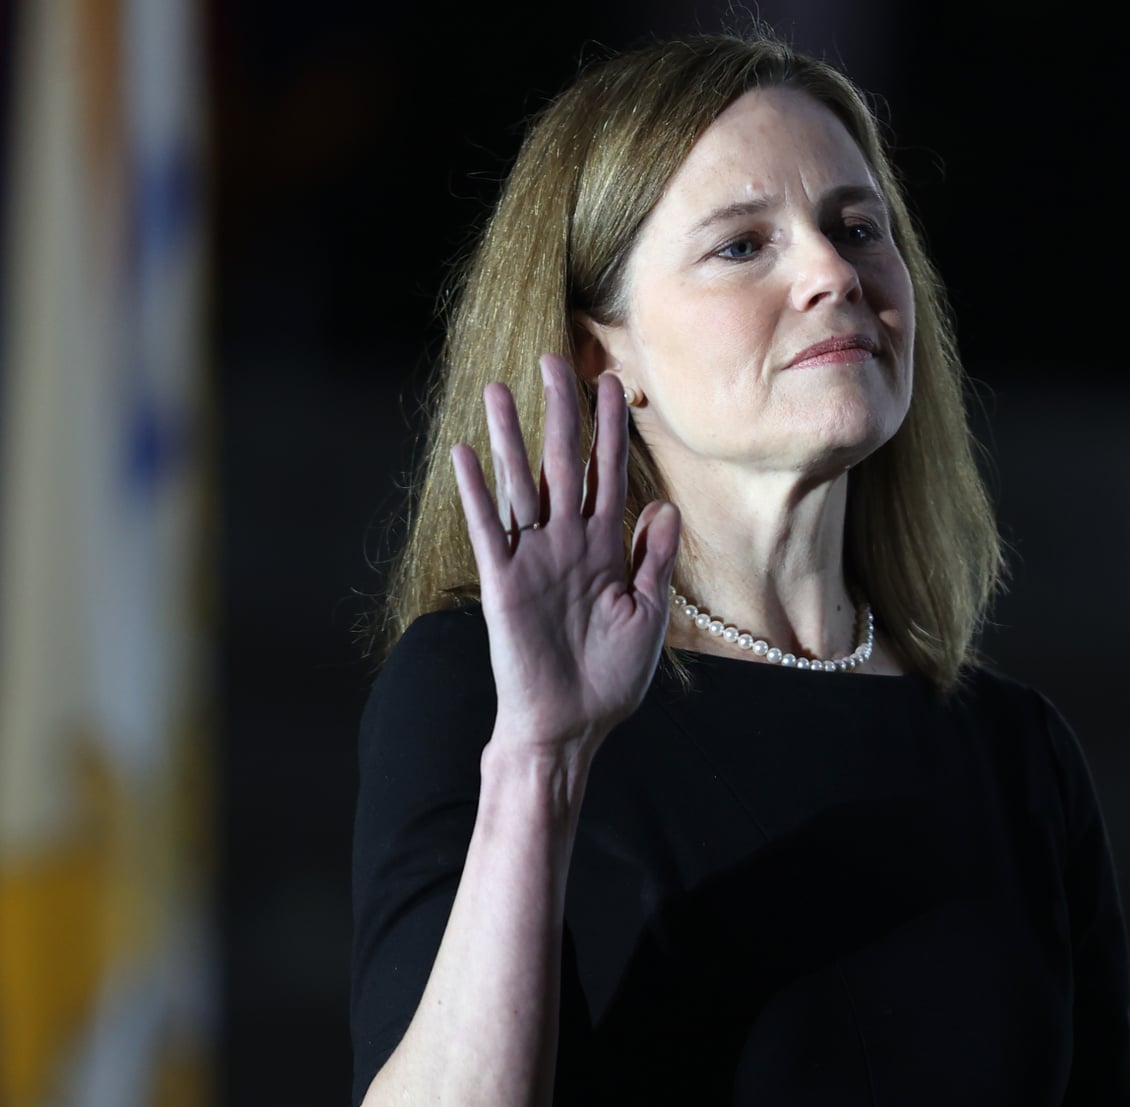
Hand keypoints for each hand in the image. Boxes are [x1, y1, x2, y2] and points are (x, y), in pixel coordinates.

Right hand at [452, 356, 679, 756]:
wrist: (573, 725)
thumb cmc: (611, 677)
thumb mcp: (648, 615)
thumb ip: (653, 559)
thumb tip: (663, 506)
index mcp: (605, 548)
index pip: (608, 474)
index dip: (611, 430)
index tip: (614, 382)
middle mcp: (567, 543)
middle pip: (563, 463)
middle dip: (563, 412)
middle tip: (558, 359)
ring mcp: (533, 558)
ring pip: (521, 485)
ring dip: (511, 437)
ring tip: (501, 389)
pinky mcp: (504, 582)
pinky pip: (489, 528)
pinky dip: (477, 492)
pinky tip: (466, 453)